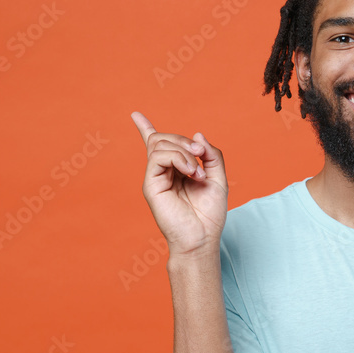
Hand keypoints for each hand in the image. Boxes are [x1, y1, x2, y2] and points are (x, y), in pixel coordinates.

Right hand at [130, 111, 227, 255]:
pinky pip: (158, 156)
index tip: (135, 115)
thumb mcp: (218, 178)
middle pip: (162, 138)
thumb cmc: (209, 214)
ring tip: (197, 172)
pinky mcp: (151, 185)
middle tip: (201, 154)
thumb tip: (197, 135)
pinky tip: (190, 172)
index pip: (157, 145)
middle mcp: (162, 172)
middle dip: (183, 140)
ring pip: (160, 144)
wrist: (202, 238)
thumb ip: (211, 155)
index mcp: (175, 170)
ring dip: (184, 151)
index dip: (145, 128)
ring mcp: (155, 178)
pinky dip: (178, 158)